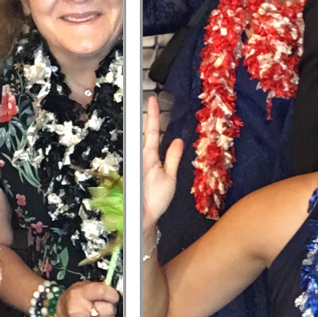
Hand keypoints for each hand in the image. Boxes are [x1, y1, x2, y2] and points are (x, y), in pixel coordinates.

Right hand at [56, 279, 120, 316]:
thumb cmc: (70, 302)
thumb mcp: (80, 288)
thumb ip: (97, 287)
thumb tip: (113, 291)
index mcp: (77, 296)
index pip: (103, 292)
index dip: (111, 293)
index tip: (112, 295)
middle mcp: (80, 313)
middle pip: (109, 308)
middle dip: (109, 306)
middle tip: (103, 305)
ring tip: (101, 315)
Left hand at [141, 94, 183, 225]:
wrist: (143, 216)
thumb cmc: (155, 199)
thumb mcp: (169, 178)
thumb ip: (173, 158)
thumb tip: (177, 140)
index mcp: (148, 155)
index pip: (152, 130)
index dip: (153, 114)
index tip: (152, 99)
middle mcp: (141, 156)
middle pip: (147, 133)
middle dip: (151, 118)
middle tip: (154, 102)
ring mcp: (140, 162)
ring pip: (146, 142)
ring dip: (151, 129)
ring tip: (156, 115)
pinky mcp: (141, 169)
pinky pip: (147, 151)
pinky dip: (152, 143)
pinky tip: (157, 140)